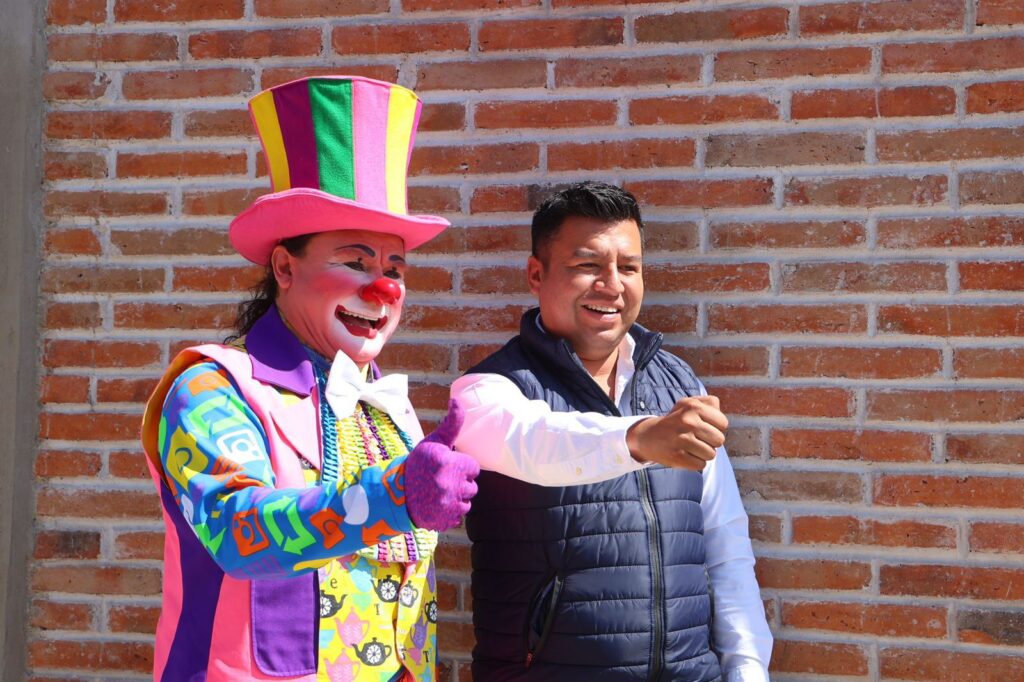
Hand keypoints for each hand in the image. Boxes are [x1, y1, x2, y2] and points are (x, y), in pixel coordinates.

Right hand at [404, 400, 479, 530]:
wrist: (395, 493)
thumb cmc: (418, 464)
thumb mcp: (433, 442)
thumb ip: (451, 424)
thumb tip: (457, 399)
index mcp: (449, 464)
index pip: (473, 468)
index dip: (461, 466)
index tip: (448, 466)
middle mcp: (450, 485)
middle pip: (472, 487)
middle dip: (460, 483)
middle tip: (441, 480)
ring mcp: (447, 505)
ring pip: (466, 503)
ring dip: (456, 499)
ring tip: (438, 493)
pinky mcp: (444, 520)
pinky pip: (457, 517)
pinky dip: (449, 513)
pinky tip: (436, 505)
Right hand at [625, 395, 727, 470]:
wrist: (648, 436)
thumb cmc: (676, 421)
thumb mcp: (689, 404)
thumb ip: (709, 403)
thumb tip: (718, 410)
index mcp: (693, 407)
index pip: (723, 423)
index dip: (716, 428)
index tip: (704, 428)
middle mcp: (688, 421)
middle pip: (719, 440)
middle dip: (711, 442)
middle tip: (697, 439)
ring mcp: (682, 439)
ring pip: (711, 454)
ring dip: (703, 454)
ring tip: (691, 447)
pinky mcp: (677, 456)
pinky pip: (701, 465)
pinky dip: (695, 463)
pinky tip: (685, 455)